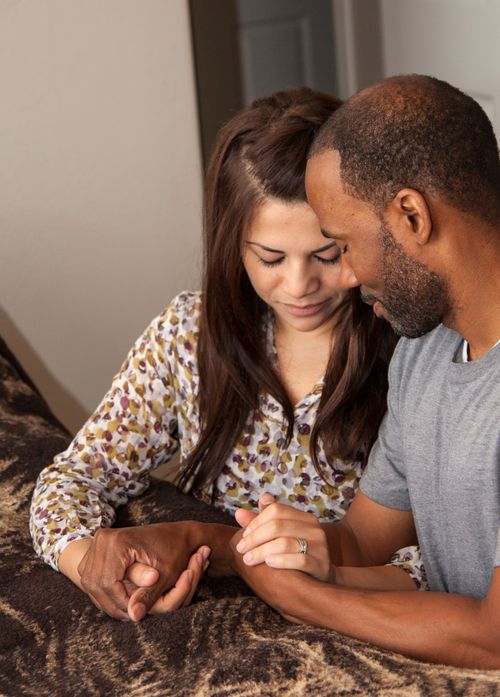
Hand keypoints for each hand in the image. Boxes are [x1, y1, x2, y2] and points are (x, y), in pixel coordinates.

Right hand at [76, 522, 203, 620]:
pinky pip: (93, 581)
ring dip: (110, 600)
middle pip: (98, 585)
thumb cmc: (173, 552)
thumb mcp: (165, 574)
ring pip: (93, 585)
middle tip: (135, 611)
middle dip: (116, 603)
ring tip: (131, 605)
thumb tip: (134, 616)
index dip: (122, 601)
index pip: (109, 583)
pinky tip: (123, 596)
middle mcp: (103, 539)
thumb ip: (147, 595)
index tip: (139, 609)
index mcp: (117, 541)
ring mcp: (95, 544)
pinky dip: (107, 593)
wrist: (173, 533)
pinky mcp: (93, 552)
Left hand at [234, 494, 333, 581]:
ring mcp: (320, 546)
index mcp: (303, 517)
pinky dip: (281, 561)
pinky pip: (300, 560)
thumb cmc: (294, 555)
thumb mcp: (279, 538)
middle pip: (277, 525)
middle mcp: (313, 528)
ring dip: (262, 551)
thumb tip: (238, 513)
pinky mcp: (321, 565)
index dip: (256, 522)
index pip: (275, 510)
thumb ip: (260, 525)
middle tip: (241, 549)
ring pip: (285, 543)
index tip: (244, 536)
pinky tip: (268, 564)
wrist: (321, 580)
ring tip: (249, 559)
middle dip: (255, 538)